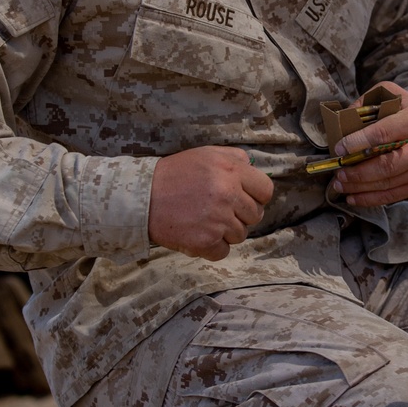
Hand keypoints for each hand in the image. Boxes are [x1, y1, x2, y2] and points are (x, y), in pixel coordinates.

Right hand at [148, 147, 273, 259]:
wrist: (142, 197)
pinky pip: (223, 252)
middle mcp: (228, 195)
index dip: (256, 196)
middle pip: (255, 215)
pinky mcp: (205, 241)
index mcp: (232, 171)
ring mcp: (218, 220)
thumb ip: (235, 158)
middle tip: (219, 210)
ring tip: (204, 220)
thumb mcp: (206, 154)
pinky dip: (212, 247)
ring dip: (225, 231)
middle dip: (240, 214)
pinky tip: (198, 234)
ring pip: (240, 235)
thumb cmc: (175, 174)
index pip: (265, 191)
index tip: (242, 198)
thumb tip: (253, 170)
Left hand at [330, 82, 407, 207]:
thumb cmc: (406, 109)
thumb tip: (340, 123)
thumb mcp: (389, 95)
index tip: (338, 149)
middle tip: (338, 173)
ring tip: (340, 185)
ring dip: (361, 188)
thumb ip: (365, 103)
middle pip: (389, 165)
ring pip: (391, 183)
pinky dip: (373, 199)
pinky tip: (354, 197)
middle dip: (359, 172)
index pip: (384, 134)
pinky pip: (396, 195)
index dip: (358, 143)